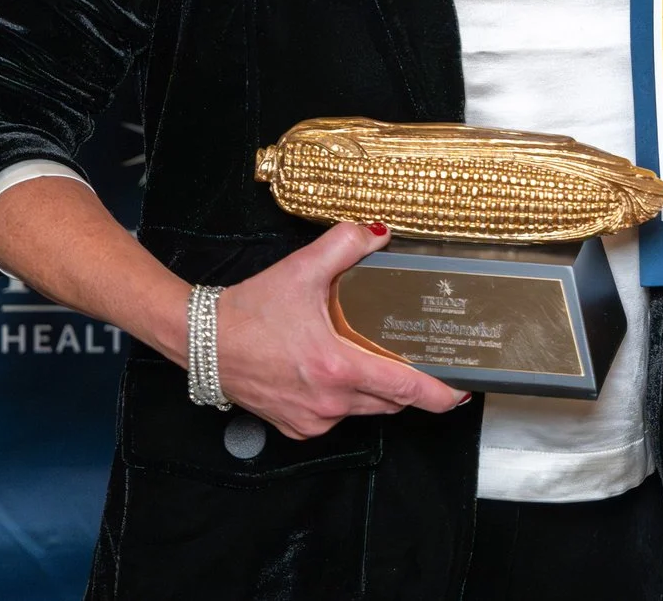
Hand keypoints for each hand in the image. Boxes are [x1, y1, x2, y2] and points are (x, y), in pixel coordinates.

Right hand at [211, 221, 466, 439]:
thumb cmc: (249, 311)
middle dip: (409, 387)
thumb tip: (381, 233)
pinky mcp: (296, 428)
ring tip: (376, 360)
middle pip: (390, 403)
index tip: (461, 392)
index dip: (438, 394)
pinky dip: (345, 400)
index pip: (404, 390)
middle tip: (422, 363)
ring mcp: (311, 420)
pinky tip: (337, 374)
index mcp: (337, 367)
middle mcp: (328, 402)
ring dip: (376, 391)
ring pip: (365, 412)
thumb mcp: (302, 269)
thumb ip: (345, 244)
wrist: (201, 341)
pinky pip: (336, 418)